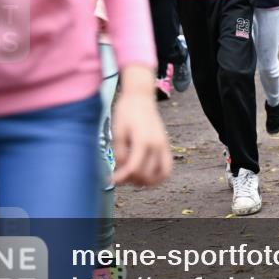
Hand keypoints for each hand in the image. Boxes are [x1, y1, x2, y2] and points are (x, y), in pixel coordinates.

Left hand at [111, 65, 172, 185]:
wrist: (140, 97)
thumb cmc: (126, 112)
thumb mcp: (118, 133)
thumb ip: (120, 153)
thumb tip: (120, 170)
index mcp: (143, 141)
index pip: (134, 168)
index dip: (121, 177)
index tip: (111, 179)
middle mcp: (156, 145)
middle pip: (146, 174)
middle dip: (131, 180)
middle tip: (119, 176)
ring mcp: (163, 146)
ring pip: (160, 175)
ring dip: (146, 181)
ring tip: (134, 178)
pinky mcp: (166, 145)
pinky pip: (167, 167)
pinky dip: (159, 176)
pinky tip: (147, 176)